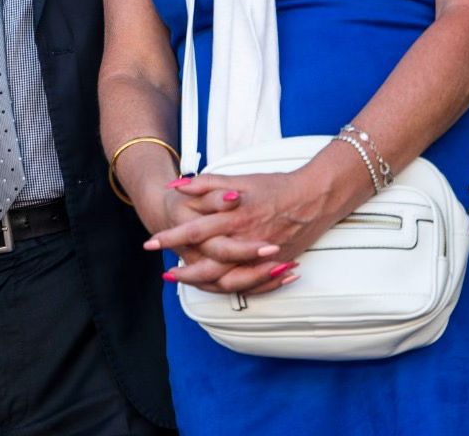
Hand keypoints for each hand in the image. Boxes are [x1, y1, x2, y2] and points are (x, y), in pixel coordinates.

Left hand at [145, 173, 335, 294]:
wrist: (316, 196)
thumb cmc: (276, 186)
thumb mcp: (239, 179)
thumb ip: (206, 184)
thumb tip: (176, 185)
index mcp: (236, 216)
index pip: (195, 231)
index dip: (172, 238)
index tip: (152, 243)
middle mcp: (248, 239)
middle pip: (209, 264)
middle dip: (184, 271)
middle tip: (167, 272)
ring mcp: (263, 256)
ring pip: (228, 280)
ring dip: (204, 284)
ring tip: (187, 282)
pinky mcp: (276, 265)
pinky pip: (251, 285)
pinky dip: (232, 288)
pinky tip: (217, 286)